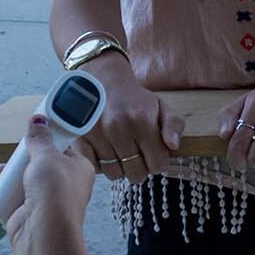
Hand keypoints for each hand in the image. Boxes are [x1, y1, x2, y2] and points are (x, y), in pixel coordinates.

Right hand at [10, 112, 97, 235]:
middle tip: (18, 151)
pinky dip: (7, 188)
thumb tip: (38, 120)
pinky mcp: (30, 212)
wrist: (44, 231)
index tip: (35, 129)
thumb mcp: (47, 156)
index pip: (65, 147)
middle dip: (27, 157)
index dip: (50, 138)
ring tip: (5, 168)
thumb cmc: (55, 190)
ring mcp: (48, 200)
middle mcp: (66, 185)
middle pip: (43, 163)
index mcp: (80, 169)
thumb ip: (40, 138)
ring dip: (15, 173)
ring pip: (28, 179)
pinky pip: (17, 195)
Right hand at [72, 59, 178, 184]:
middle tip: (139, 156)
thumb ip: (174, 125)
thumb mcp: (161, 106)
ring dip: (121, 168)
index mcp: (142, 121)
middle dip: (141, 168)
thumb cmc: (134, 98)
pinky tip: (107, 154)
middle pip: (136, 174)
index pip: (158, 164)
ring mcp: (98, 134)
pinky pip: (95, 168)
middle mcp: (119, 128)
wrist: (103, 80)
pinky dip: (101, 165)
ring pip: (115, 174)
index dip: (159, 163)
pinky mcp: (81, 137)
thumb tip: (173, 146)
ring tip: (122, 153)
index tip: (156, 156)